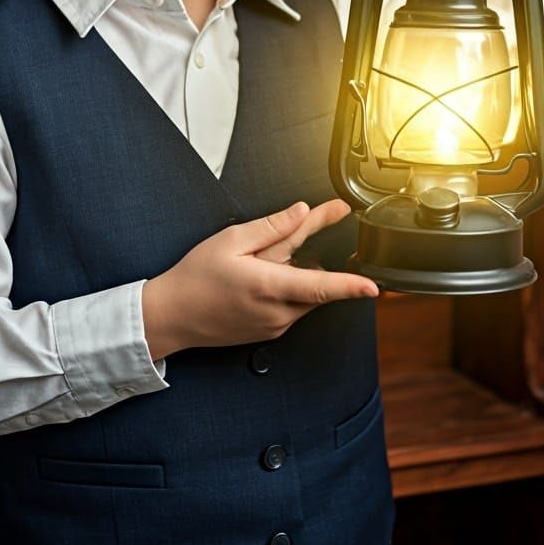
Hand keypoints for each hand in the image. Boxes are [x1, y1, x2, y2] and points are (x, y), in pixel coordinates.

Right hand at [141, 199, 376, 359]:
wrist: (171, 316)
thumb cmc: (195, 277)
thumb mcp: (231, 240)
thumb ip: (272, 227)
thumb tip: (301, 212)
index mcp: (268, 286)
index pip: (319, 286)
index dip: (349, 286)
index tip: (373, 287)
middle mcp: (276, 312)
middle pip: (313, 280)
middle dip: (315, 251)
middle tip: (319, 217)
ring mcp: (274, 326)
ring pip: (303, 294)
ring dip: (296, 271)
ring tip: (260, 258)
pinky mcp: (269, 332)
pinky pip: (291, 305)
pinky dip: (284, 287)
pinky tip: (258, 277)